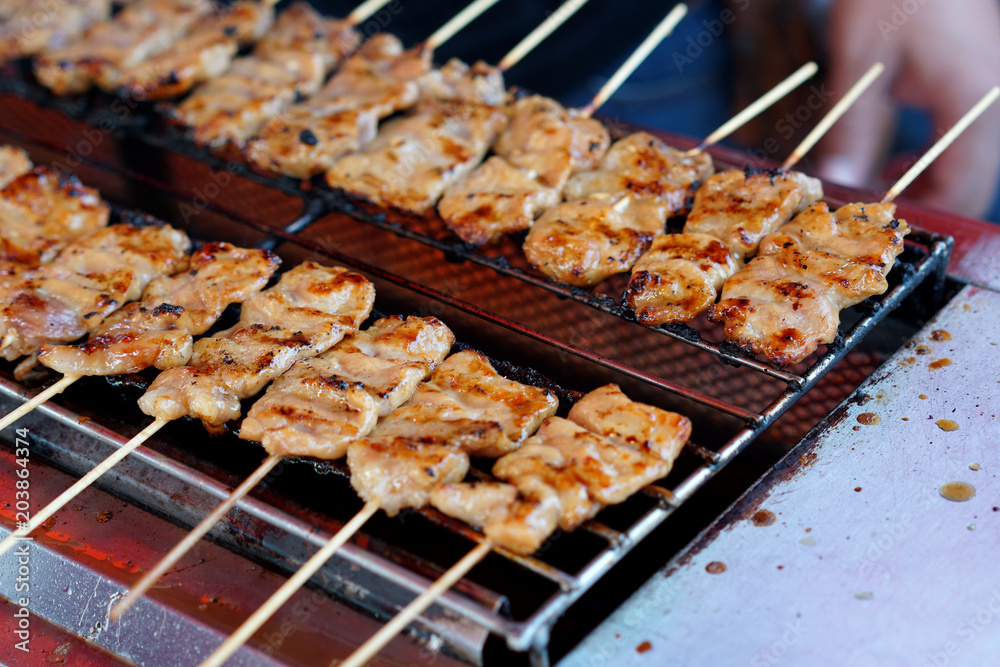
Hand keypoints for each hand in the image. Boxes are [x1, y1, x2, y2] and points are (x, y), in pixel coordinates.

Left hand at [815, 0, 999, 218]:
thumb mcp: (862, 64)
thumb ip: (851, 126)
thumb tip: (837, 177)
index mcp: (972, 101)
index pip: (962, 185)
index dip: (926, 213)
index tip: (884, 227)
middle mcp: (992, 102)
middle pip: (973, 180)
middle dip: (927, 203)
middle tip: (877, 214)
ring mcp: (990, 93)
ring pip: (972, 163)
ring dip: (930, 183)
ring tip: (881, 186)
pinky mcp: (980, 83)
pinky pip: (966, 138)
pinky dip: (934, 157)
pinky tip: (897, 157)